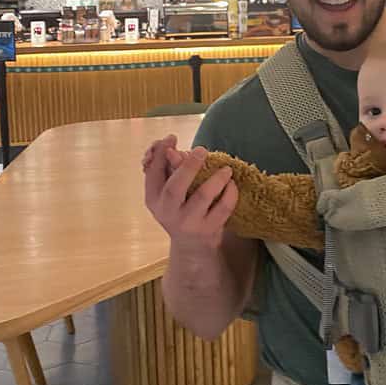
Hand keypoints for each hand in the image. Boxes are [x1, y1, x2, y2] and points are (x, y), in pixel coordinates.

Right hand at [144, 135, 238, 249]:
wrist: (190, 247)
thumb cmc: (180, 209)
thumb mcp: (169, 192)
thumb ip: (169, 169)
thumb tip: (171, 147)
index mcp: (154, 198)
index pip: (153, 173)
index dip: (160, 154)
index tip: (172, 138)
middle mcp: (168, 212)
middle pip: (175, 188)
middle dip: (188, 166)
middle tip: (202, 150)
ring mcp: (188, 223)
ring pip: (202, 197)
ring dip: (216, 179)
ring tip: (227, 169)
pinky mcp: (208, 230)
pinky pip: (223, 209)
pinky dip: (230, 194)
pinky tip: (232, 185)